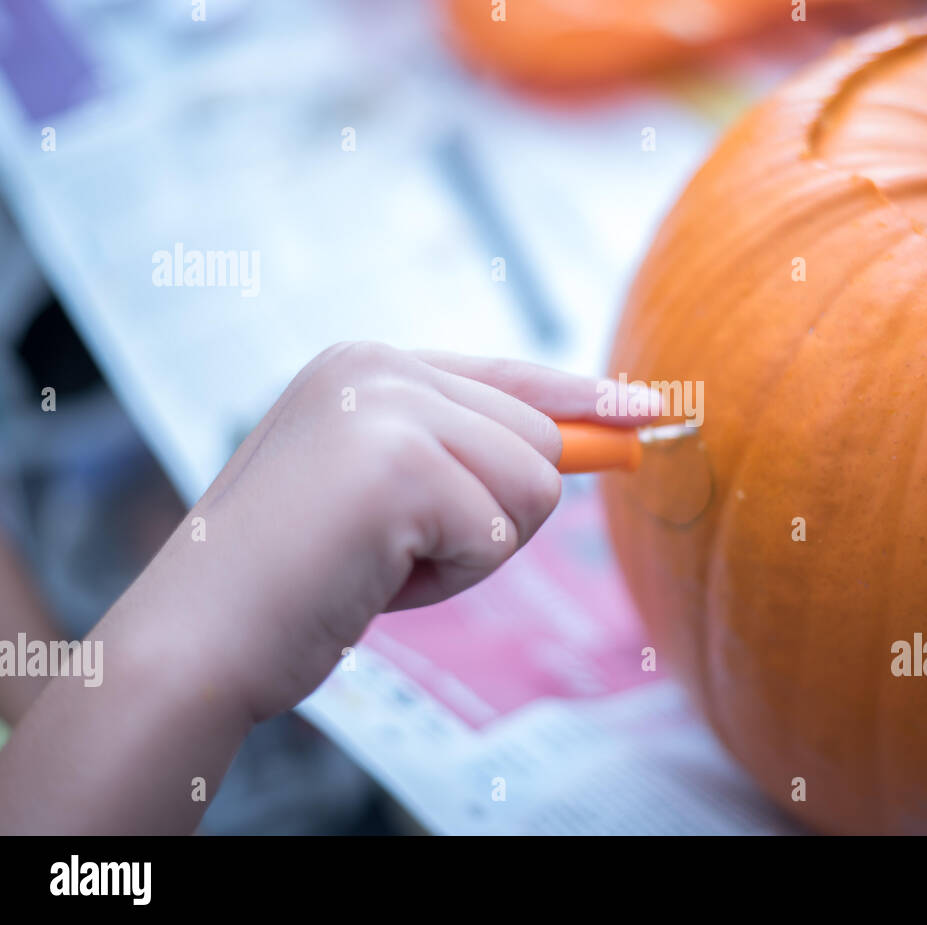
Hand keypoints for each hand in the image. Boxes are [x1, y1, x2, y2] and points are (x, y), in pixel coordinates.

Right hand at [121, 342, 643, 722]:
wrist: (200, 637)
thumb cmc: (299, 580)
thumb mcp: (387, 493)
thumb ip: (466, 453)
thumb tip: (598, 442)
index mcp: (372, 364)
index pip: (514, 377)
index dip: (585, 400)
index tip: (650, 410)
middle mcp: (382, 366)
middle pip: (539, 439)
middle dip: (495, 517)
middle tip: (399, 548)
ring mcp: (387, 405)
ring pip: (534, 482)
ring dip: (473, 549)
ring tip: (382, 559)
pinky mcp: (398, 460)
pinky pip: (500, 530)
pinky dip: (451, 576)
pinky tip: (375, 575)